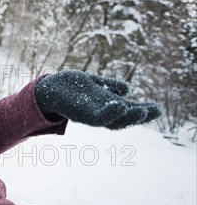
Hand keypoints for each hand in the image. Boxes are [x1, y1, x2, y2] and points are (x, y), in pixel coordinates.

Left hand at [35, 70, 160, 129]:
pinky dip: (109, 113)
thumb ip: (108, 85)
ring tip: (140, 110)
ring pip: (113, 121)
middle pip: (124, 119)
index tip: (157, 108)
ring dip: (128, 117)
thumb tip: (127, 89)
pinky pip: (98, 117)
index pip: (128, 111)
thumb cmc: (69, 87)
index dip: (143, 111)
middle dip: (140, 116)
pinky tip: (119, 104)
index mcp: (105, 106)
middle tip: (155, 111)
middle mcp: (100, 113)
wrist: (47, 89)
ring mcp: (91, 115)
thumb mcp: (92, 83)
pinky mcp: (81, 114)